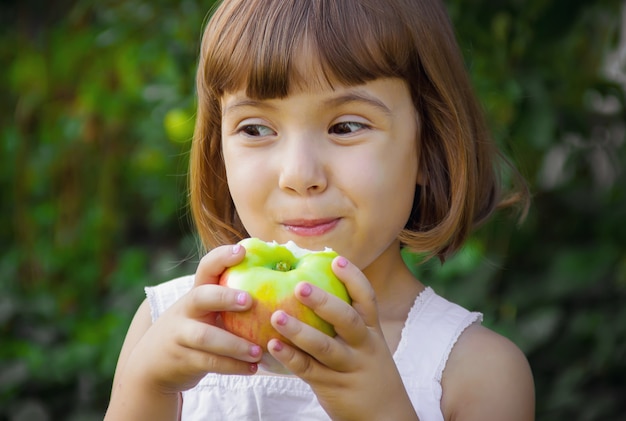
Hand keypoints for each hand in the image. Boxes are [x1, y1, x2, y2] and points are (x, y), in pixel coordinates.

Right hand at [123, 244, 262, 394]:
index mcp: (196, 293)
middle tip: (250, 301)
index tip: (242, 250)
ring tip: (258, 351)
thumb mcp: (205, 311)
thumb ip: (228, 299)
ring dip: (234, 344)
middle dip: (224, 297)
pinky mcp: (182, 360)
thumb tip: (276, 278)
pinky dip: (232, 366)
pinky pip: (208, 363)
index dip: (221, 257)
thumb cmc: (195, 329)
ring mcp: (180, 335)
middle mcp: (185, 310)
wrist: (153, 364)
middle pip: (200, 297)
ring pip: (205, 336)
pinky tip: (253, 368)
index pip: (205, 268)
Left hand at [266, 256, 417, 420]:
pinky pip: (308, 370)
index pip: (367, 299)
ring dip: (299, 330)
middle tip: (299, 285)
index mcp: (371, 331)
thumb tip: (314, 288)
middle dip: (324, 301)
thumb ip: (345, 322)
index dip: (352, 278)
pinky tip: (273, 345)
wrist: (385, 417)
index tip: (336, 260)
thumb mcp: (366, 345)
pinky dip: (290, 357)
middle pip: (346, 319)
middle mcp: (363, 346)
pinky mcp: (332, 387)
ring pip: (324, 347)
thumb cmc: (366, 371)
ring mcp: (348, 368)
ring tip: (276, 316)